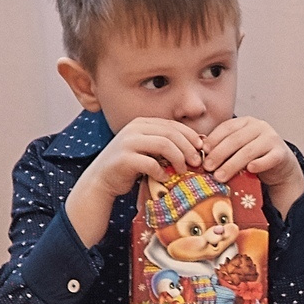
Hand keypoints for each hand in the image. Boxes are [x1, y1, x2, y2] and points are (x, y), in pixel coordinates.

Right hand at [65, 117, 205, 244]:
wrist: (101, 180)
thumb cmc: (130, 167)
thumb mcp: (148, 150)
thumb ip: (165, 145)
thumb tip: (196, 146)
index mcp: (141, 123)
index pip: (172, 125)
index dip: (190, 135)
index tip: (202, 148)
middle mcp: (134, 129)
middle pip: (171, 133)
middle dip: (188, 148)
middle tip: (197, 162)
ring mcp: (127, 142)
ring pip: (164, 144)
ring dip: (178, 158)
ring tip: (183, 170)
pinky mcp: (124, 159)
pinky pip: (151, 163)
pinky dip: (161, 171)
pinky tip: (164, 178)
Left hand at [201, 115, 303, 216]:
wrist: (280, 166)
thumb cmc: (254, 156)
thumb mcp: (238, 147)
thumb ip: (224, 146)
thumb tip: (201, 153)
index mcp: (246, 122)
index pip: (226, 128)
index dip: (213, 140)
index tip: (202, 152)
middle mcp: (260, 126)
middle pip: (235, 140)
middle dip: (219, 155)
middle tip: (208, 167)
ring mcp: (272, 139)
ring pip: (249, 151)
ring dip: (232, 165)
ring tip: (220, 176)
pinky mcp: (281, 153)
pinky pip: (268, 159)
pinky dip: (259, 164)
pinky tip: (249, 170)